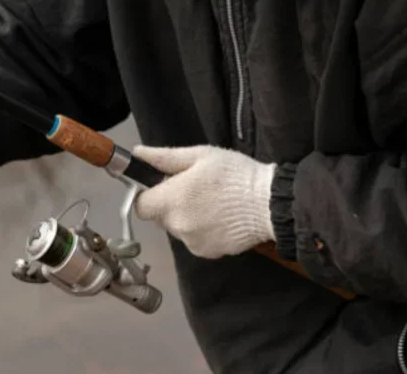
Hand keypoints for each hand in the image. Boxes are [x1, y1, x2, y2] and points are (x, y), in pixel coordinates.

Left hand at [133, 144, 275, 258]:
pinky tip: (219, 219)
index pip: (141, 205)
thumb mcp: (200, 156)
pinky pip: (193, 240)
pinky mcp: (206, 253)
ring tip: (211, 204)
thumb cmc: (235, 175)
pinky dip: (201, 231)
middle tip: (193, 191)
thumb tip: (137, 154)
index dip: (148, 195)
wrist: (269, 204)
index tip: (162, 187)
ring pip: (177, 229)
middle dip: (170, 205)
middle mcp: (177, 225)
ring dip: (186, 218)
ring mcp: (191, 242)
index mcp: (171, 200)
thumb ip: (164, 157)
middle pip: (159, 218)